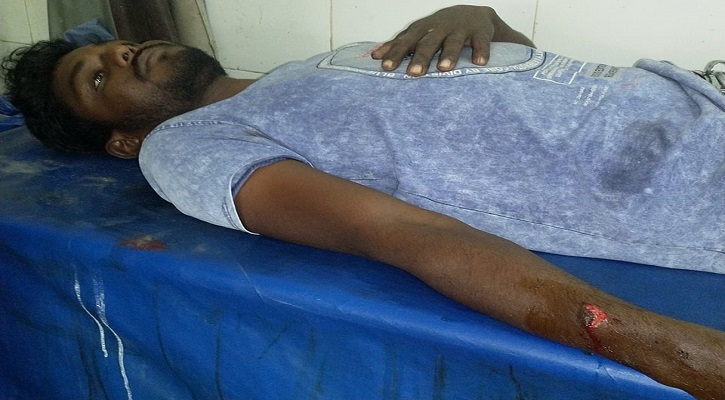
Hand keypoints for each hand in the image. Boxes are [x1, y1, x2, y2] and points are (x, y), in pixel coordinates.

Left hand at [371, 5, 532, 76]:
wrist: (474, 15)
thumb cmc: (440, 29)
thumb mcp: (419, 34)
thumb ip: (399, 45)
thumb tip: (375, 57)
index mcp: (423, 30)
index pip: (406, 42)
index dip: (396, 53)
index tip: (386, 67)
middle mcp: (440, 28)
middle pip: (428, 42)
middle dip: (420, 57)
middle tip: (413, 74)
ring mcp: (460, 29)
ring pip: (453, 41)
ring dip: (449, 54)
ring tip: (444, 69)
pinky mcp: (480, 32)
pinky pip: (481, 42)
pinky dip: (481, 51)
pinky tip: (479, 63)